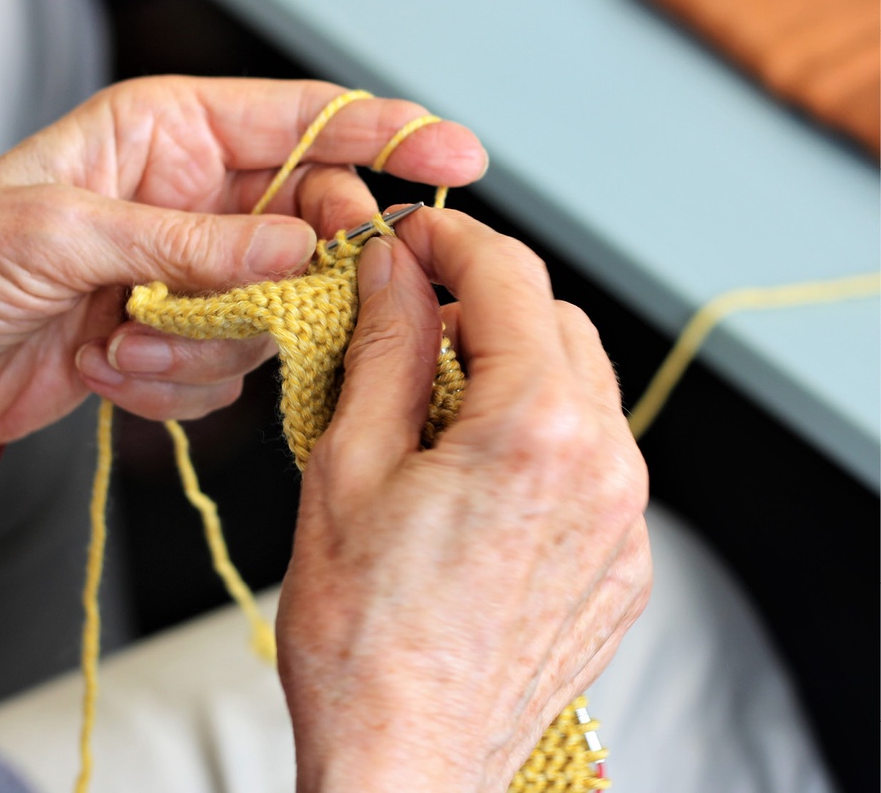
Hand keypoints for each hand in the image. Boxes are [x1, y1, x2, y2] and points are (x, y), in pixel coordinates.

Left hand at [0, 76, 485, 524]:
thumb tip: (298, 249)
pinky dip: (173, 385)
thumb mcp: (62, 233)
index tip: (455, 155)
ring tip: (118, 339)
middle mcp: (192, 199)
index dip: (383, 133)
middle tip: (284, 301)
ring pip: (273, 313)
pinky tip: (104, 370)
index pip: (301, 120)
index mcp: (168, 133)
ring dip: (203, 343)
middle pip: (310, 225)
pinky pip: (229, 372)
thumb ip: (191, 244)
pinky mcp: (175, 342)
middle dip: (301, 274)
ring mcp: (190, 275)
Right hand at [276, 209, 650, 790]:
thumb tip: (391, 270)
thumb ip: (385, 347)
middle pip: (558, 324)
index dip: (452, 239)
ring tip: (434, 398)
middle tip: (410, 317)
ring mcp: (625, 521)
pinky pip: (594, 458)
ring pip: (582, 388)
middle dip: (485, 301)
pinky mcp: (623, 564)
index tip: (410, 235)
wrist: (401, 759)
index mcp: (537, 429)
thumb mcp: (349, 464)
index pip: (509, 279)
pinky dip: (540, 431)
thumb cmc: (360, 630)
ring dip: (515, 365)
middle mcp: (605, 466)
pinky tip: (474, 467)